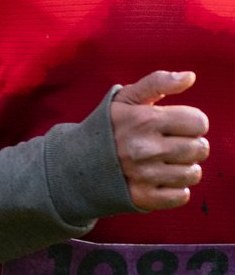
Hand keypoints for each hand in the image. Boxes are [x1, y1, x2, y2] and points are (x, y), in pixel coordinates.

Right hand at [112, 70, 210, 210]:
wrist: (73, 163)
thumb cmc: (107, 127)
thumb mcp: (125, 99)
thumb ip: (158, 83)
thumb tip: (190, 76)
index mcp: (143, 119)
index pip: (198, 122)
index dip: (190, 122)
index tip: (173, 125)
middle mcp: (145, 148)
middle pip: (200, 148)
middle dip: (189, 145)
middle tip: (168, 144)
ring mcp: (144, 175)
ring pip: (193, 173)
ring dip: (183, 168)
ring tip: (163, 162)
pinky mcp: (143, 198)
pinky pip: (182, 195)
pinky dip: (175, 188)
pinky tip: (158, 179)